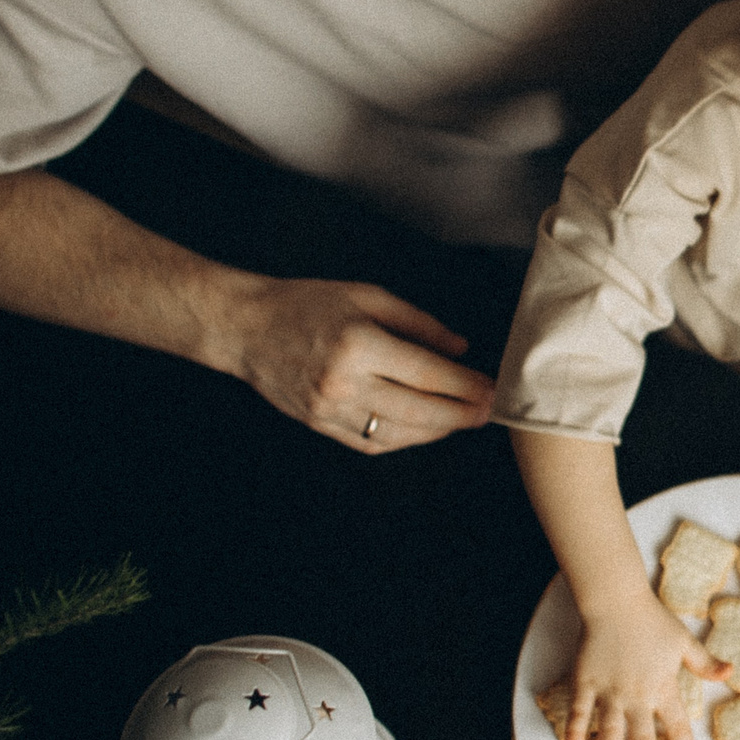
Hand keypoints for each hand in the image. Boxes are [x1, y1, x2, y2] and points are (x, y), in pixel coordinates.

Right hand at [223, 276, 495, 451]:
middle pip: (419, 410)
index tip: (492, 387)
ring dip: (437, 431)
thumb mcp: (367, 296)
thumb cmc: (308, 303)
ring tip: (462, 420)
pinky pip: (371, 443)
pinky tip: (425, 430)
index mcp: (359, 344)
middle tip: (489, 412)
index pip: (427, 373)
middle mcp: (344, 383)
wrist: (246, 328)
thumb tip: (460, 348)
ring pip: (398, 433)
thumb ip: (418, 323)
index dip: (466, 384)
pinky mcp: (320, 426)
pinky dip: (404, 440)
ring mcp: (330, 410)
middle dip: (462, 414)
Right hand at [565, 587, 729, 739]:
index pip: (676, 726)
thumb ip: (704, 662)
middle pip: (642, 738)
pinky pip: (579, 712)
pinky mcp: (586, 682)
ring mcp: (609, 690)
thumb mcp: (684, 641)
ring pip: (610, 732)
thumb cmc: (653, 620)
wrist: (617, 601)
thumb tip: (731, 673)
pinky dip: (575, 731)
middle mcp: (636, 694)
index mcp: (663, 686)